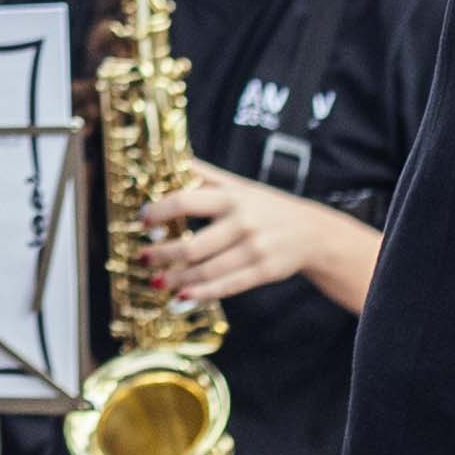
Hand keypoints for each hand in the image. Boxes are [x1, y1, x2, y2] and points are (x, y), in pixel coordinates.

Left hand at [133, 167, 331, 306]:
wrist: (313, 232)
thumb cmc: (267, 207)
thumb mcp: (239, 186)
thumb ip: (205, 175)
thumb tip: (172, 157)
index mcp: (231, 197)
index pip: (186, 201)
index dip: (159, 212)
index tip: (141, 220)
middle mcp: (242, 222)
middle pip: (192, 245)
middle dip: (162, 255)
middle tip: (143, 258)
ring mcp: (254, 249)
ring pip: (206, 270)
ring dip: (176, 279)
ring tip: (156, 281)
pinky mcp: (264, 272)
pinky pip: (227, 286)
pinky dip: (201, 294)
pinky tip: (182, 297)